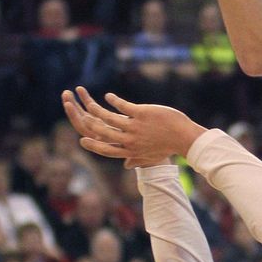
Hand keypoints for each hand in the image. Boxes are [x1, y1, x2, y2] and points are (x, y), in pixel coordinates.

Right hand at [62, 87, 203, 167]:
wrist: (185, 137)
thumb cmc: (168, 147)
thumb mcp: (151, 157)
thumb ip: (136, 160)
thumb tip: (126, 166)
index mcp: (129, 150)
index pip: (105, 149)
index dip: (92, 144)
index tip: (82, 140)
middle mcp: (129, 139)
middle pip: (100, 131)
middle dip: (85, 119)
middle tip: (77, 112)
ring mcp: (134, 126)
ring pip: (107, 117)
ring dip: (94, 107)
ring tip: (89, 101)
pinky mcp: (141, 113)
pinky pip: (122, 105)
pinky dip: (113, 100)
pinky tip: (108, 96)